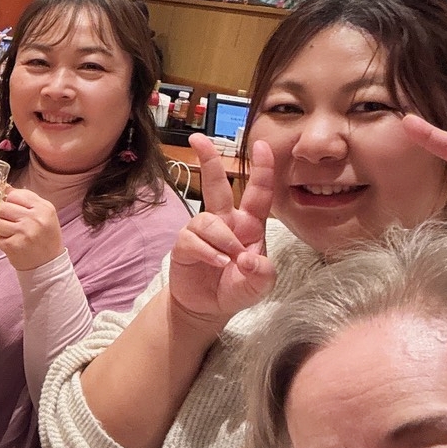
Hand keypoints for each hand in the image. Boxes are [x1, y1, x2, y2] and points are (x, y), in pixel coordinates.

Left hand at [0, 188, 62, 270]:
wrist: (48, 265)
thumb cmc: (45, 237)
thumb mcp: (43, 214)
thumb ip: (26, 199)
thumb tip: (5, 187)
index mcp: (44, 208)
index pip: (15, 195)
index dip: (11, 201)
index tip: (14, 209)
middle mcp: (35, 218)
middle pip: (3, 207)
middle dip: (4, 215)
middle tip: (13, 224)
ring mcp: (23, 232)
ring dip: (1, 228)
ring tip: (12, 234)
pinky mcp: (13, 246)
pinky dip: (1, 241)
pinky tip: (12, 243)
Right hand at [166, 135, 275, 335]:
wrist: (207, 307)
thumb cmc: (236, 288)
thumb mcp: (259, 285)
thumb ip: (262, 273)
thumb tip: (249, 257)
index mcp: (249, 224)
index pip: (258, 192)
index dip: (262, 168)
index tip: (261, 145)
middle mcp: (225, 222)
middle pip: (216, 185)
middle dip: (209, 160)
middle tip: (198, 140)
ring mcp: (203, 232)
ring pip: (208, 219)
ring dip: (221, 239)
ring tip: (227, 260)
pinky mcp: (184, 245)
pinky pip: (192, 239)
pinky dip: (207, 252)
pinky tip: (216, 263)